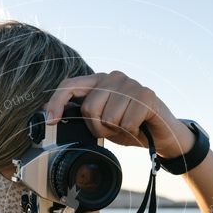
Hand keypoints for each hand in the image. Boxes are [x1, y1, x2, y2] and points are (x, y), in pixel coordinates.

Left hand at [43, 71, 193, 158]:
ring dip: (117, 131)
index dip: (57, 102)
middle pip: (88, 108)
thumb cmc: (130, 128)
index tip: (51, 120)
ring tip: (128, 128)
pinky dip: (131, 132)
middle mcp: (113, 77)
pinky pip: (126, 122)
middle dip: (98, 128)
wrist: (162, 135)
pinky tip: (139, 127)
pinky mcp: (146, 95)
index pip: (69, 85)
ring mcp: (130, 84)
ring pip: (108, 117)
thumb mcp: (101, 123)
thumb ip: (81, 115)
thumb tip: (50, 112)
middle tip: (113, 130)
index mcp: (99, 82)